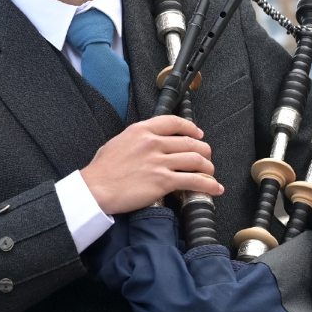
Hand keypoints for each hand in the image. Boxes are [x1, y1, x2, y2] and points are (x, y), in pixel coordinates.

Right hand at [81, 115, 221, 214]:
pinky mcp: (163, 182)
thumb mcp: (117, 143)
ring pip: (196, 160)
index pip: (174, 122)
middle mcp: (153, 143)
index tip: (198, 133)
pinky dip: (209, 185)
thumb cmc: (101, 170)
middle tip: (206, 157)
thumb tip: (148, 143)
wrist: (95, 188)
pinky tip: (215, 188)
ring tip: (210, 173)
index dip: (192, 128)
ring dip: (208, 167)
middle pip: (190, 142)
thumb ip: (136, 139)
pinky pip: (194, 181)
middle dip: (203, 150)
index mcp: (142, 130)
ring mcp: (159, 162)